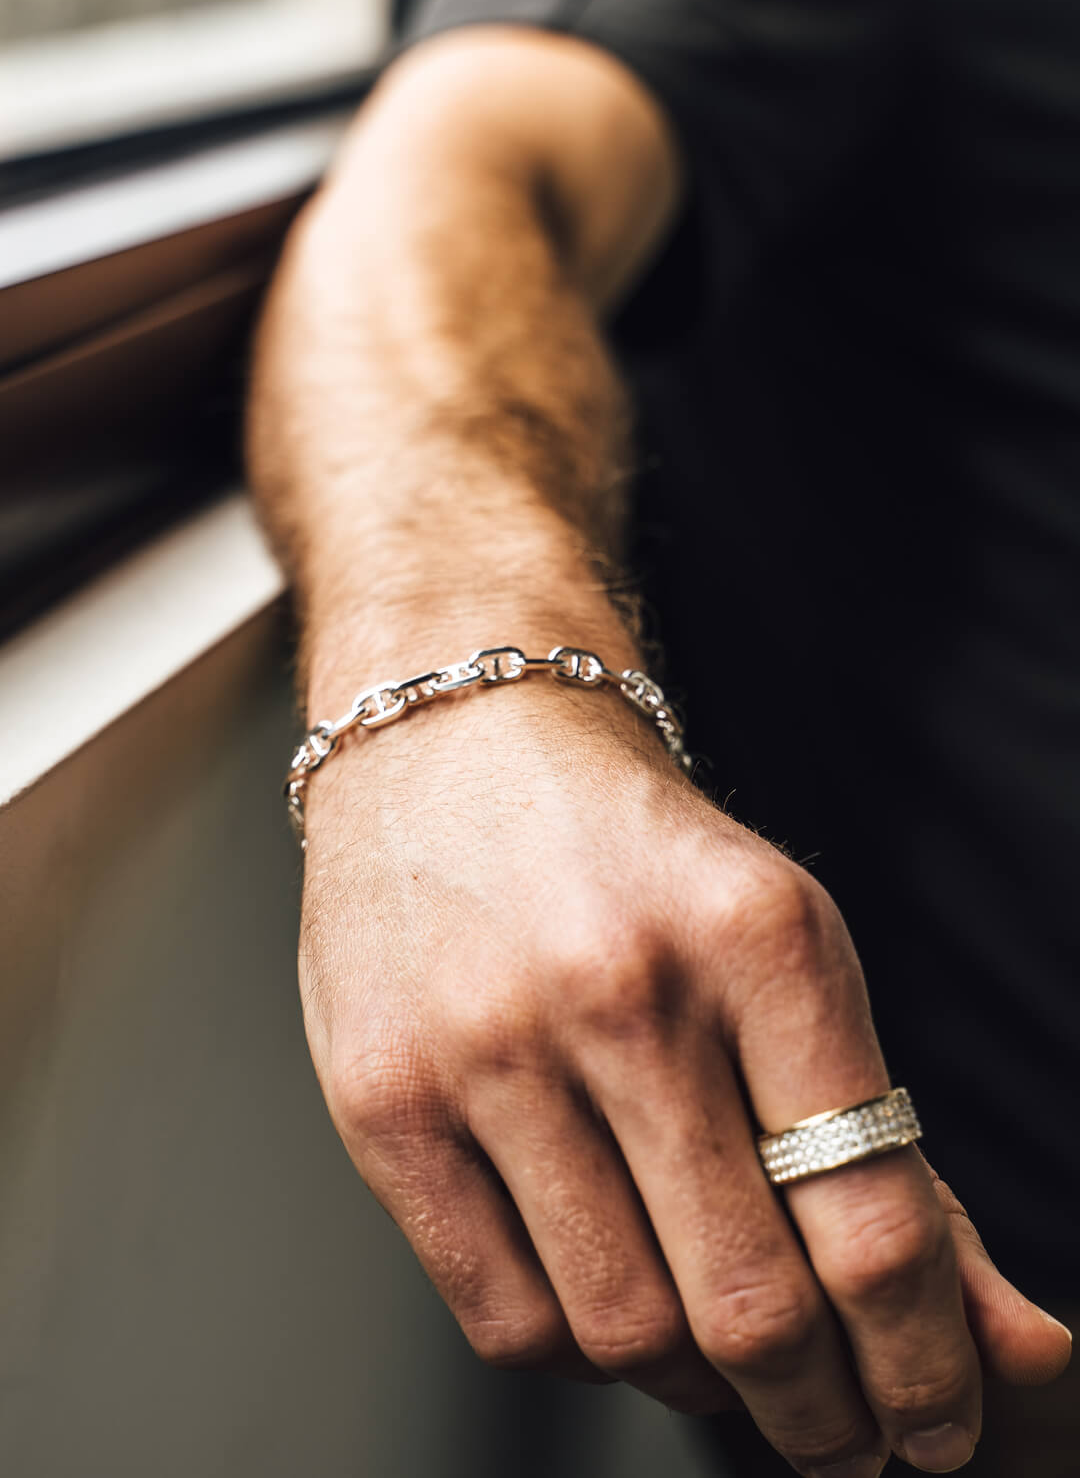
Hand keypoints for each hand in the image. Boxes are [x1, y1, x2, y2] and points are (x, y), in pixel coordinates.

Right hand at [298, 679, 1070, 1475]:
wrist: (455, 745)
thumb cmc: (636, 857)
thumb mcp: (789, 954)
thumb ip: (895, 1152)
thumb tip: (1017, 1346)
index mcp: (759, 936)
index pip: (874, 1218)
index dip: (928, 1366)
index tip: (936, 1427)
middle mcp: (621, 988)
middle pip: (752, 1302)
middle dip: (820, 1412)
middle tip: (839, 1435)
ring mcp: (487, 1045)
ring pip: (625, 1328)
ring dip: (694, 1379)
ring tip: (712, 1347)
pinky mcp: (383, 1097)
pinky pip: (504, 1318)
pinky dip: (578, 1348)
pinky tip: (604, 1296)